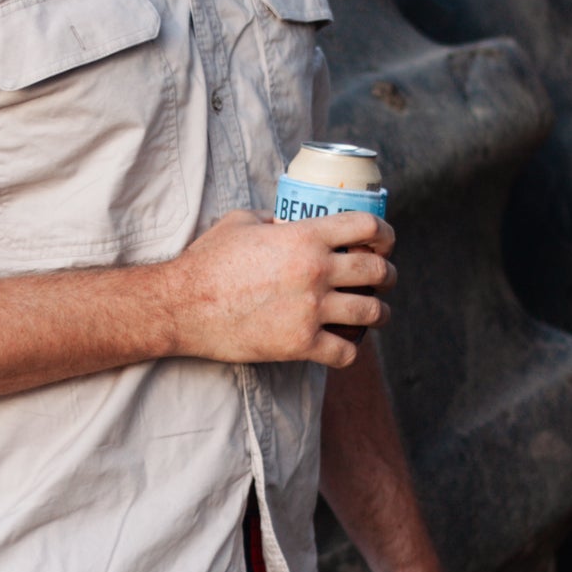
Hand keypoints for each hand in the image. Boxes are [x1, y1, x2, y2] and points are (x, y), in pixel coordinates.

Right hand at [168, 209, 396, 369]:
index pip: (367, 227)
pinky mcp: (300, 344)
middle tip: (384, 280)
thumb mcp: (241, 222)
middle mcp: (316, 271)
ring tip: (378, 314)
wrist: (182, 305)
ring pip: (372, 312)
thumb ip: (273, 219)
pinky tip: (345, 346)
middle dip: (388, 275)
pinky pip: (346, 351)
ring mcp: (311, 310)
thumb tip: (288, 222)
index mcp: (305, 236)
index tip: (384, 243)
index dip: (385, 233)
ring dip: (381, 313)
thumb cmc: (207, 261)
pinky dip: (351, 350)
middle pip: (377, 271)